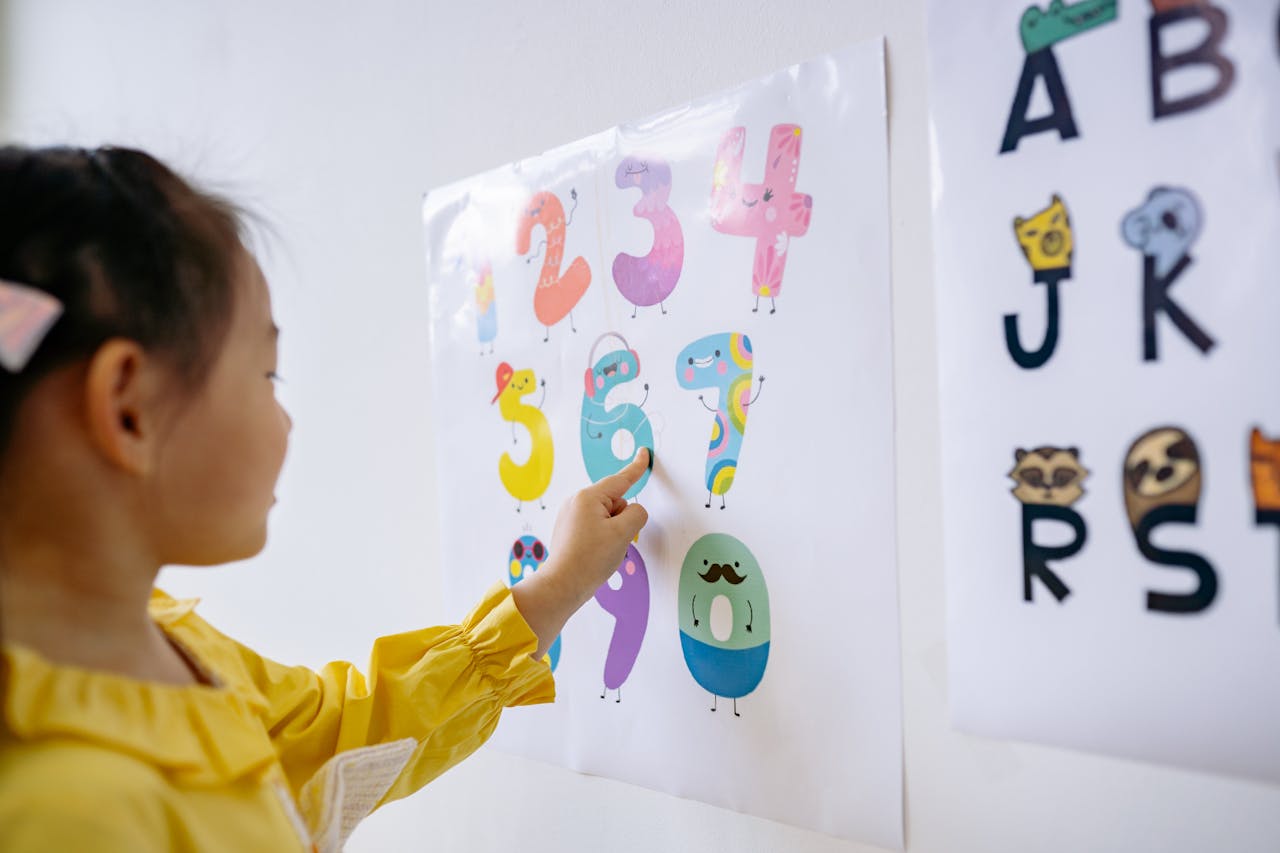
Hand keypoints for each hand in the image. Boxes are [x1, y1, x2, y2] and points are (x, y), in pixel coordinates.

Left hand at [511, 449, 650, 659]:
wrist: (562, 585)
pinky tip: (594, 554)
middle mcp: (576, 501)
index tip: (645, 454)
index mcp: (588, 497)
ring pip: (606, 516)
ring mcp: (570, 515)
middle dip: (621, 519)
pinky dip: (602, 538)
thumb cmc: (590, 559)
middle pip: (615, 502)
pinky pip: (595, 526)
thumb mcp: (623, 533)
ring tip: (601, 551)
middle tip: (613, 542)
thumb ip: (637, 514)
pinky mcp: (568, 529)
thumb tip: (633, 511)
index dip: (637, 467)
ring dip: (612, 531)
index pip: (620, 479)